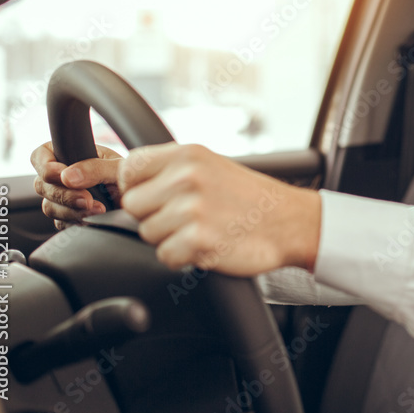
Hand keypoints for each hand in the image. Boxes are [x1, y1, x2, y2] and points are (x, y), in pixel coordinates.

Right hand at [31, 142, 122, 229]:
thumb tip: (67, 176)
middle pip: (42, 185)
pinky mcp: (69, 217)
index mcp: (71, 154)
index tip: (61, 175)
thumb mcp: (119, 168)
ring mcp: (64, 197)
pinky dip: (75, 221)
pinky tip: (93, 218)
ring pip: (49, 206)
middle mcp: (63, 176)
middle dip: (63, 194)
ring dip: (70, 210)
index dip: (45, 166)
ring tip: (97, 209)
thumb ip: (95, 168)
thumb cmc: (131, 179)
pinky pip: (60, 222)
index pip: (41, 155)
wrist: (143, 202)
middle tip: (86, 199)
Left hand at [118, 143, 321, 276]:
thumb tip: (124, 182)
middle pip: (132, 204)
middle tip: (186, 216)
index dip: (136, 186)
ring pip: (147, 233)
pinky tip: (208, 244)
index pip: (129, 167)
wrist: (289, 222)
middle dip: (153, 215)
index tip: (153, 197)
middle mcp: (187, 177)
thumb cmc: (249, 197)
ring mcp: (192, 208)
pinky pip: (165, 256)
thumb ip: (170, 169)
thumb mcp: (210, 165)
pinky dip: (183, 257)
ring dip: (170, 238)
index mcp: (187, 154)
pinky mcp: (198, 240)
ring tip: (202, 228)